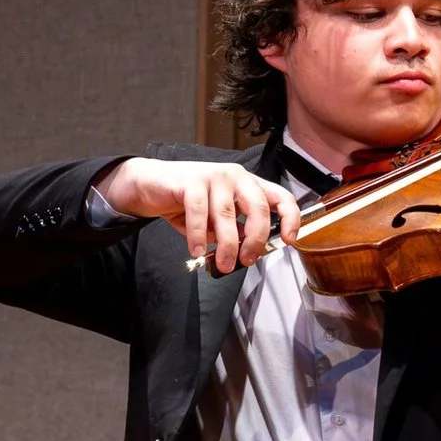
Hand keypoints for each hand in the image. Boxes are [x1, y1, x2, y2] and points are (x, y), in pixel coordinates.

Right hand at [94, 157, 312, 274]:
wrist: (151, 186)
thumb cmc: (188, 204)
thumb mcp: (218, 222)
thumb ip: (236, 232)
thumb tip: (250, 252)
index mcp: (248, 185)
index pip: (280, 196)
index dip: (289, 218)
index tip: (289, 240)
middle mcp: (236, 176)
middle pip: (258, 207)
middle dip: (256, 239)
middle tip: (248, 260)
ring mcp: (214, 175)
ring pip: (228, 215)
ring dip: (227, 245)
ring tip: (222, 264)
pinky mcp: (191, 180)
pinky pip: (199, 212)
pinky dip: (198, 235)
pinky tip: (196, 251)